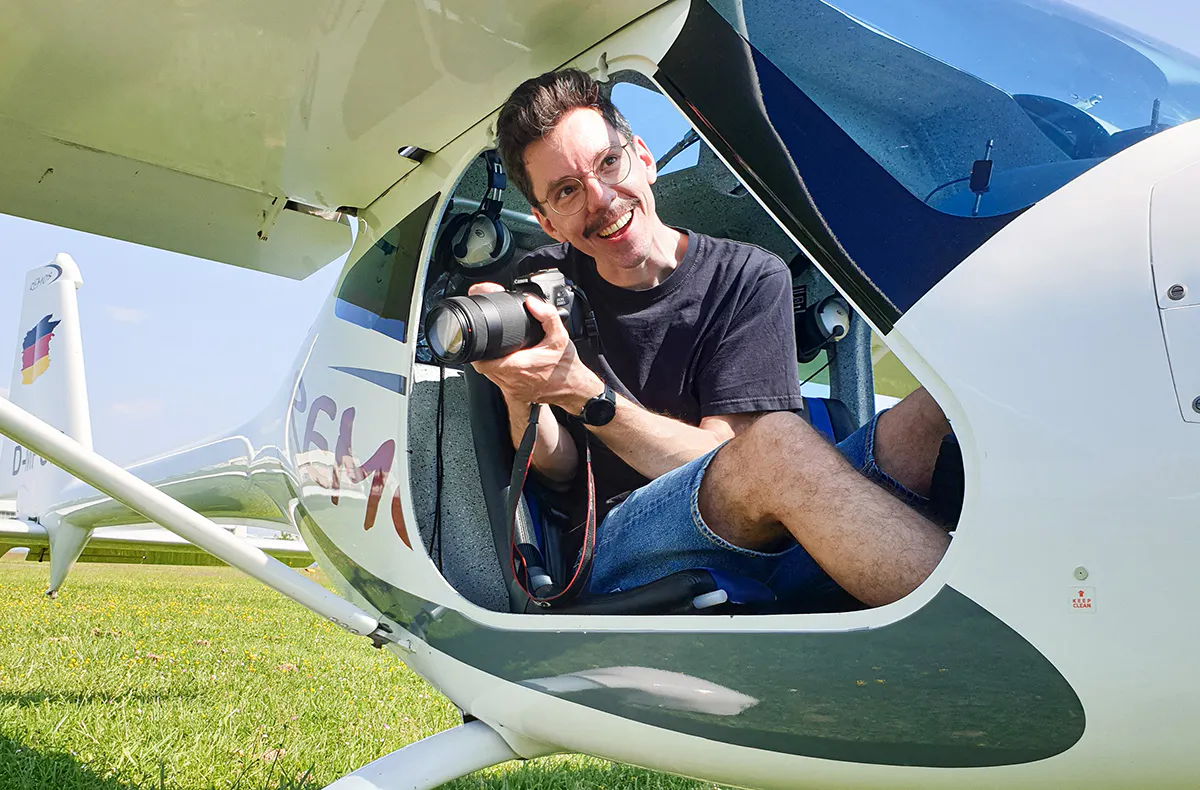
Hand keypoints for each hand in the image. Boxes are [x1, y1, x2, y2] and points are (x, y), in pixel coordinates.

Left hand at [467, 282, 602, 412]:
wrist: (575, 388)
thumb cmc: (566, 366)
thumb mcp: (560, 336)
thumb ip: (546, 315)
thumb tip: (531, 302)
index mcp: (519, 366)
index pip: (482, 363)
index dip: (477, 350)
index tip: (482, 339)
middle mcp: (512, 381)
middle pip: (483, 367)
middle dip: (484, 353)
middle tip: (490, 342)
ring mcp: (512, 390)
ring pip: (489, 376)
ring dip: (491, 362)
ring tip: (499, 351)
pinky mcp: (515, 395)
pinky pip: (499, 382)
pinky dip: (499, 371)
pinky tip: (509, 362)